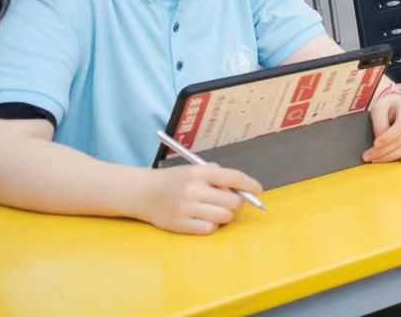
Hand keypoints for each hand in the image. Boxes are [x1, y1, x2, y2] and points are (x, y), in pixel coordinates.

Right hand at [135, 163, 262, 233]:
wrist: (142, 192)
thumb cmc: (174, 180)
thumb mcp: (195, 170)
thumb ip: (217, 176)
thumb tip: (242, 189)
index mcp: (200, 173)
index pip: (233, 178)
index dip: (250, 185)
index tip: (258, 190)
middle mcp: (194, 190)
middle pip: (232, 202)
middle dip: (237, 203)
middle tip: (232, 203)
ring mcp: (186, 208)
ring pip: (223, 217)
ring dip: (226, 216)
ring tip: (217, 211)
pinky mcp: (179, 224)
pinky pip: (208, 229)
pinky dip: (212, 225)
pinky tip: (205, 219)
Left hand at [364, 85, 400, 163]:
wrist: (397, 106)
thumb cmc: (387, 108)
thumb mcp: (379, 109)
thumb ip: (379, 123)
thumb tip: (380, 144)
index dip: (388, 137)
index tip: (375, 145)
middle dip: (384, 151)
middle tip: (368, 156)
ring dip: (392, 156)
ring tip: (376, 159)